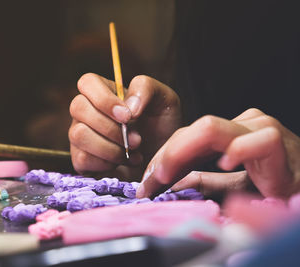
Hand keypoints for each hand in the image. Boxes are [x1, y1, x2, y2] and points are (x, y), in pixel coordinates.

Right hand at [68, 73, 180, 178]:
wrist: (162, 161)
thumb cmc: (161, 128)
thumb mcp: (165, 100)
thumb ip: (146, 88)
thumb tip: (128, 106)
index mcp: (105, 91)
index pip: (87, 82)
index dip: (104, 99)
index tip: (127, 116)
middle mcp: (87, 111)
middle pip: (78, 107)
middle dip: (110, 128)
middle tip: (137, 140)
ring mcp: (80, 135)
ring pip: (78, 134)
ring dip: (110, 148)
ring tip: (132, 153)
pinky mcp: (81, 160)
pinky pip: (82, 158)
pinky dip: (106, 163)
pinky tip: (122, 163)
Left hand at [137, 108, 299, 198]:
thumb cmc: (274, 185)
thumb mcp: (229, 183)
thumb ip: (201, 179)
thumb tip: (167, 181)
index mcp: (229, 132)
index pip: (186, 137)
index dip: (163, 158)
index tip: (147, 182)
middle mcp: (241, 124)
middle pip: (191, 131)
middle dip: (165, 156)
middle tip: (150, 182)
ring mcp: (258, 128)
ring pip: (209, 129)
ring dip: (181, 154)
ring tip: (166, 177)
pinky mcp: (277, 141)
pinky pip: (253, 141)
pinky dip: (236, 152)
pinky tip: (224, 165)